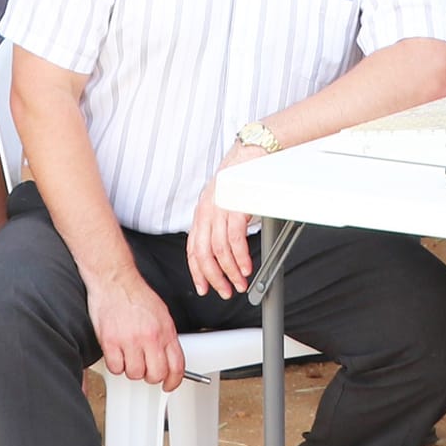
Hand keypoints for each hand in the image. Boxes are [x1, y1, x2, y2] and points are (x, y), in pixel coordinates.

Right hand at [85, 268, 186, 389]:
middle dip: (150, 376)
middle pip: (156, 374)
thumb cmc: (135, 294)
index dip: (173, 381)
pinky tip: (116, 353)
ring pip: (134, 374)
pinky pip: (115, 368)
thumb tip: (169, 357)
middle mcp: (150, 336)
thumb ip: (166, 336)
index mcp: (165, 330)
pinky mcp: (111, 342)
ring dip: (131, 369)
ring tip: (128, 355)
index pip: (177, 366)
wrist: (114, 279)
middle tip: (145, 368)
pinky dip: (115, 364)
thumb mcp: (161, 313)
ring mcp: (130, 340)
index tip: (169, 385)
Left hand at [188, 148, 262, 297]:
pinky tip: (245, 267)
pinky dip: (240, 257)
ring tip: (240, 282)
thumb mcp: (224, 204)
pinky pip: (235, 238)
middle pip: (203, 253)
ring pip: (218, 249)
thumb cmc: (241, 179)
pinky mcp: (235, 205)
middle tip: (225, 291)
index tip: (204, 288)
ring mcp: (219, 207)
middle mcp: (206, 210)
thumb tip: (225, 253)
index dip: (197, 272)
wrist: (252, 153)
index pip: (193, 248)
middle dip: (214, 277)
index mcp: (202, 212)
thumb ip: (220, 225)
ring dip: (230, 271)